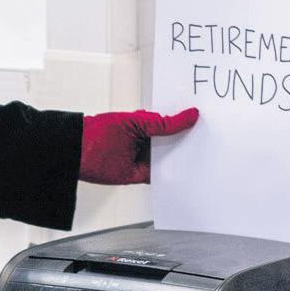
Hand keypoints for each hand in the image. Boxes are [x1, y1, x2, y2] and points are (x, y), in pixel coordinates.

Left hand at [79, 107, 198, 184]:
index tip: (209, 121)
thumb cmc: (98, 131)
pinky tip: (188, 173)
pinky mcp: (141, 174)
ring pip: (170, 159)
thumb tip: (191, 114)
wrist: (77, 153)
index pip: (171, 123)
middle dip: (189, 142)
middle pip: (174, 143)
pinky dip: (173, 176)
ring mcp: (144, 158)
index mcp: (144, 124)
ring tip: (206, 156)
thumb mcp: (136, 122)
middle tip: (212, 140)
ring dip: (183, 160)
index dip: (187, 123)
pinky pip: (161, 176)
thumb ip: (164, 123)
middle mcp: (146, 141)